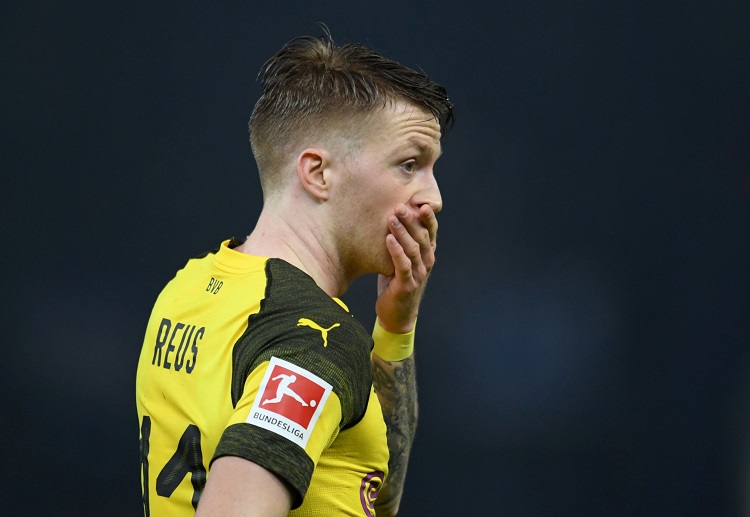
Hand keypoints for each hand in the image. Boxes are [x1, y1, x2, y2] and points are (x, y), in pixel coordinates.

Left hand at [375, 203, 437, 333]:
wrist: (397, 314)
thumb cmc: (397, 283)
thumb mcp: (402, 260)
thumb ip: (403, 243)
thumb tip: (393, 217)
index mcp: (427, 255)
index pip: (431, 232)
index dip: (428, 218)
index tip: (420, 202)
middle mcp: (427, 263)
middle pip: (422, 237)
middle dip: (411, 220)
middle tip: (399, 206)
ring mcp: (418, 274)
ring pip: (413, 249)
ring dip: (402, 232)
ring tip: (391, 218)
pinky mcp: (407, 285)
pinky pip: (403, 265)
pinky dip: (396, 251)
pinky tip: (388, 239)